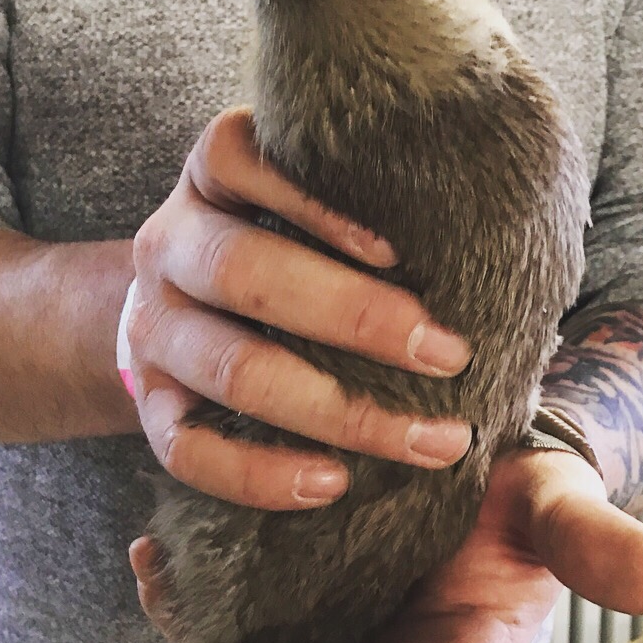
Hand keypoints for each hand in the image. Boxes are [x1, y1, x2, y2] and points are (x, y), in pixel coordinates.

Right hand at [127, 107, 472, 509]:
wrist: (178, 301)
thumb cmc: (280, 243)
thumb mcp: (298, 195)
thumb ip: (361, 192)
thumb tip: (496, 219)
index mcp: (211, 174)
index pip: (242, 159)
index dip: (314, 203)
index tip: (399, 251)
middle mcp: (169, 243)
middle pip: (244, 272)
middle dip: (353, 317)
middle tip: (450, 356)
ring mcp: (151, 326)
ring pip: (230, 369)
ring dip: (336, 412)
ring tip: (430, 441)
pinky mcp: (146, 400)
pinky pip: (187, 450)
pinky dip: (259, 475)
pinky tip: (332, 483)